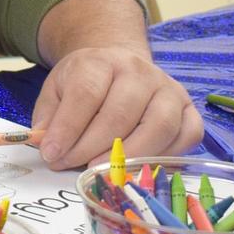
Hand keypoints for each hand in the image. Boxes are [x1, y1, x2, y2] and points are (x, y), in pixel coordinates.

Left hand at [30, 46, 202, 170]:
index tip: (52, 154)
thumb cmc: (86, 83)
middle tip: (72, 167)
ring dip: (129, 156)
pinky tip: (140, 166)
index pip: (86, 94)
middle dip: (92, 148)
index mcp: (101, 61)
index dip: (68, 128)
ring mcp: (169, 89)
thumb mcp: (57, 90)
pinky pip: (187, 136)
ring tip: (104, 171)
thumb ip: (49, 117)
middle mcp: (139, 71)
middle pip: (120, 115)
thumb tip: (45, 145)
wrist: (119, 66)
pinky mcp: (189, 110)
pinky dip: (166, 156)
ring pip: (158, 126)